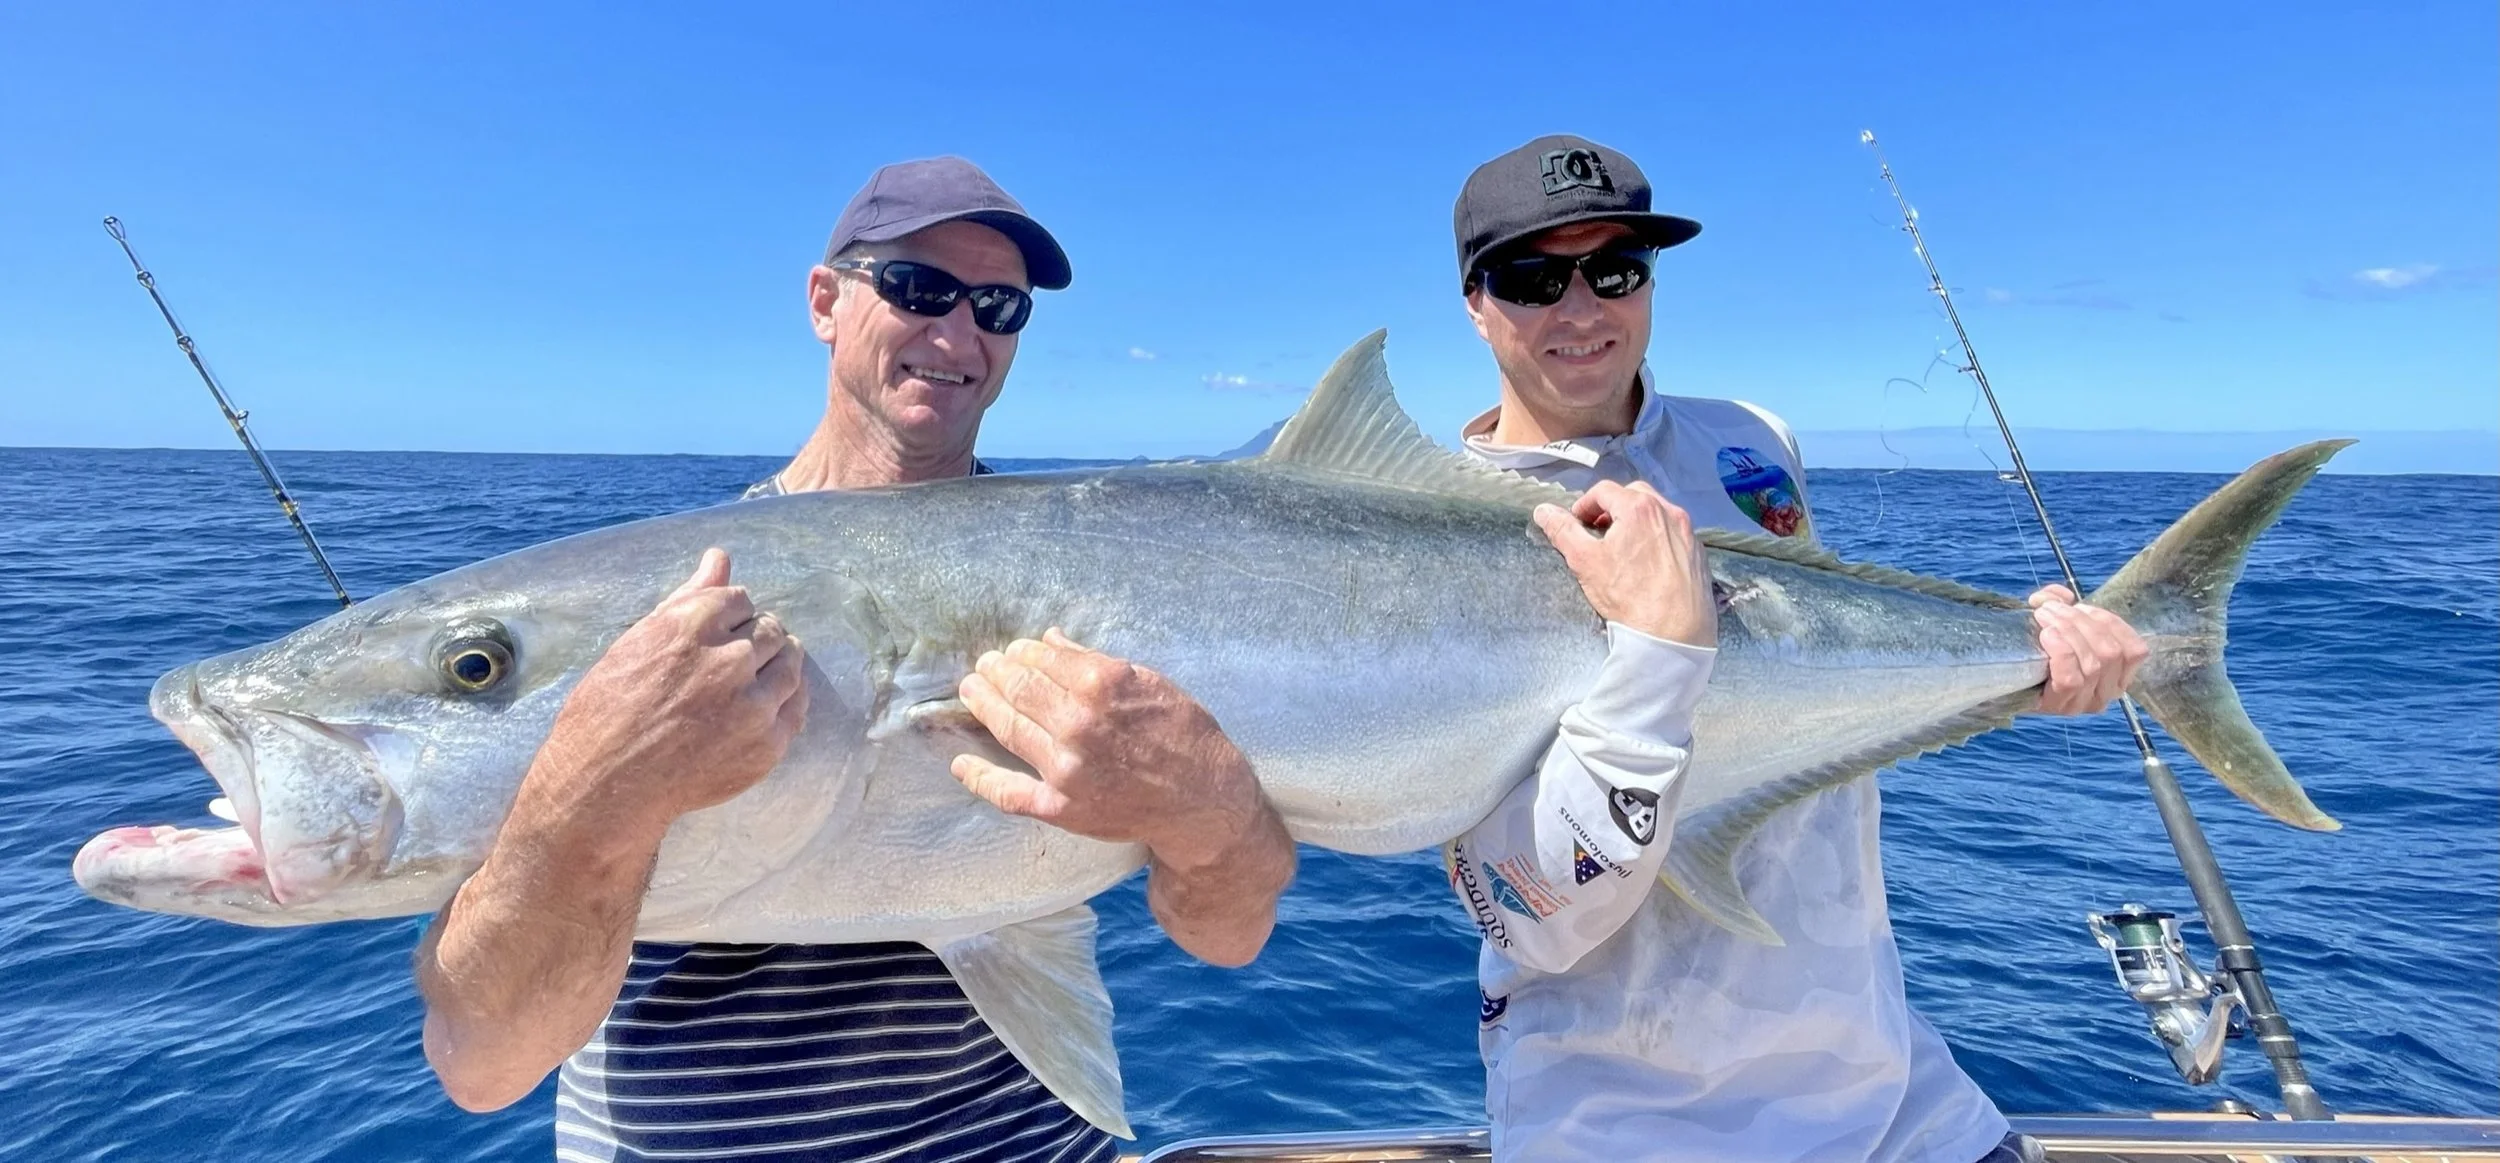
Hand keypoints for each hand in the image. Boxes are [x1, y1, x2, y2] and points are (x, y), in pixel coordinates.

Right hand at [536, 548, 809, 827]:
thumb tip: (720, 557)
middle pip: (770, 629)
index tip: (717, 636)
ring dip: (776, 664)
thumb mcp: (637, 643)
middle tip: (733, 662)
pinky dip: (785, 701)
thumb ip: (687, 597)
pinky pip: (796, 707)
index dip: (729, 617)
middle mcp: (726, 661)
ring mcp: (751, 705)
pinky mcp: (766, 744)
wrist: (607, 787)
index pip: (740, 600)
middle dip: (755, 638)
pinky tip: (762, 707)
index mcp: (689, 627)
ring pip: (790, 663)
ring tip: (749, 680)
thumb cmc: (608, 711)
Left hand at [951, 629, 1266, 870]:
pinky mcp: (1060, 807)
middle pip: (1019, 689)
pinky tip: (960, 764)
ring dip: (983, 705)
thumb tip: (1052, 641)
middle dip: (996, 672)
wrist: (1203, 802)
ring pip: (1008, 729)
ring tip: (970, 692)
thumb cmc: (1185, 735)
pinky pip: (1008, 792)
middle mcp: (1078, 724)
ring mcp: (1065, 768)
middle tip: (985, 666)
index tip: (1014, 649)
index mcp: (1103, 685)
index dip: (1021, 652)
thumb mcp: (1151, 682)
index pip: (1042, 660)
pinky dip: (979, 778)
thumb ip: (1097, 661)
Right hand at [1533, 481, 1716, 647]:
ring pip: (1657, 512)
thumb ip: (1563, 531)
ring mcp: (1688, 532)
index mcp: (1639, 507)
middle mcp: (1668, 511)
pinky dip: (1657, 537)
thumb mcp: (1585, 561)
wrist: (1675, 633)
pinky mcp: (1699, 553)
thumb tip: (1543, 510)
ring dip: (1636, 521)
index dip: (1584, 504)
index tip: (1576, 523)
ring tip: (1623, 547)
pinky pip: (1673, 534)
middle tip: (1598, 531)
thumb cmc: (1628, 595)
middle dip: (1612, 507)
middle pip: (1633, 495)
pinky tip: (1648, 563)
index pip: (1604, 491)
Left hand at [2028, 584, 2148, 715]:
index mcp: (2119, 672)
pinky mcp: (2061, 706)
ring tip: (2043, 616)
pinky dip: (2061, 651)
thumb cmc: (2038, 649)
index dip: (2109, 621)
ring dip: (2068, 631)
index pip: (2134, 649)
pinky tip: (2046, 636)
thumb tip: (2062, 595)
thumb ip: (2059, 602)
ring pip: (2093, 665)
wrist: (2004, 677)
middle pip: (2110, 653)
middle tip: (2051, 609)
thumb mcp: (2056, 622)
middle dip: (2080, 622)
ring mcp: (2084, 703)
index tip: (2080, 606)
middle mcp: (2108, 692)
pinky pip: (2070, 679)